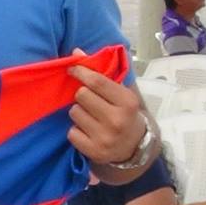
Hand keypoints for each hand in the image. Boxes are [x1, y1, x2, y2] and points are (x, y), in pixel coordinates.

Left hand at [67, 51, 147, 166]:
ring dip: (79, 113)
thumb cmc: (124, 113)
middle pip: (81, 95)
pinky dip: (76, 131)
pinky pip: (71, 133)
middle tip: (90, 101)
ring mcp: (105, 138)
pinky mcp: (94, 152)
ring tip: (91, 118)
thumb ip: (99, 72)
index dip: (81, 72)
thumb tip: (76, 52)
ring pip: (74, 113)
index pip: (96, 81)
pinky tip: (88, 132)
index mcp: (127, 102)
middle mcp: (117, 120)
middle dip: (82, 96)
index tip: (73, 69)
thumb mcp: (120, 92)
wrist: (134, 146)